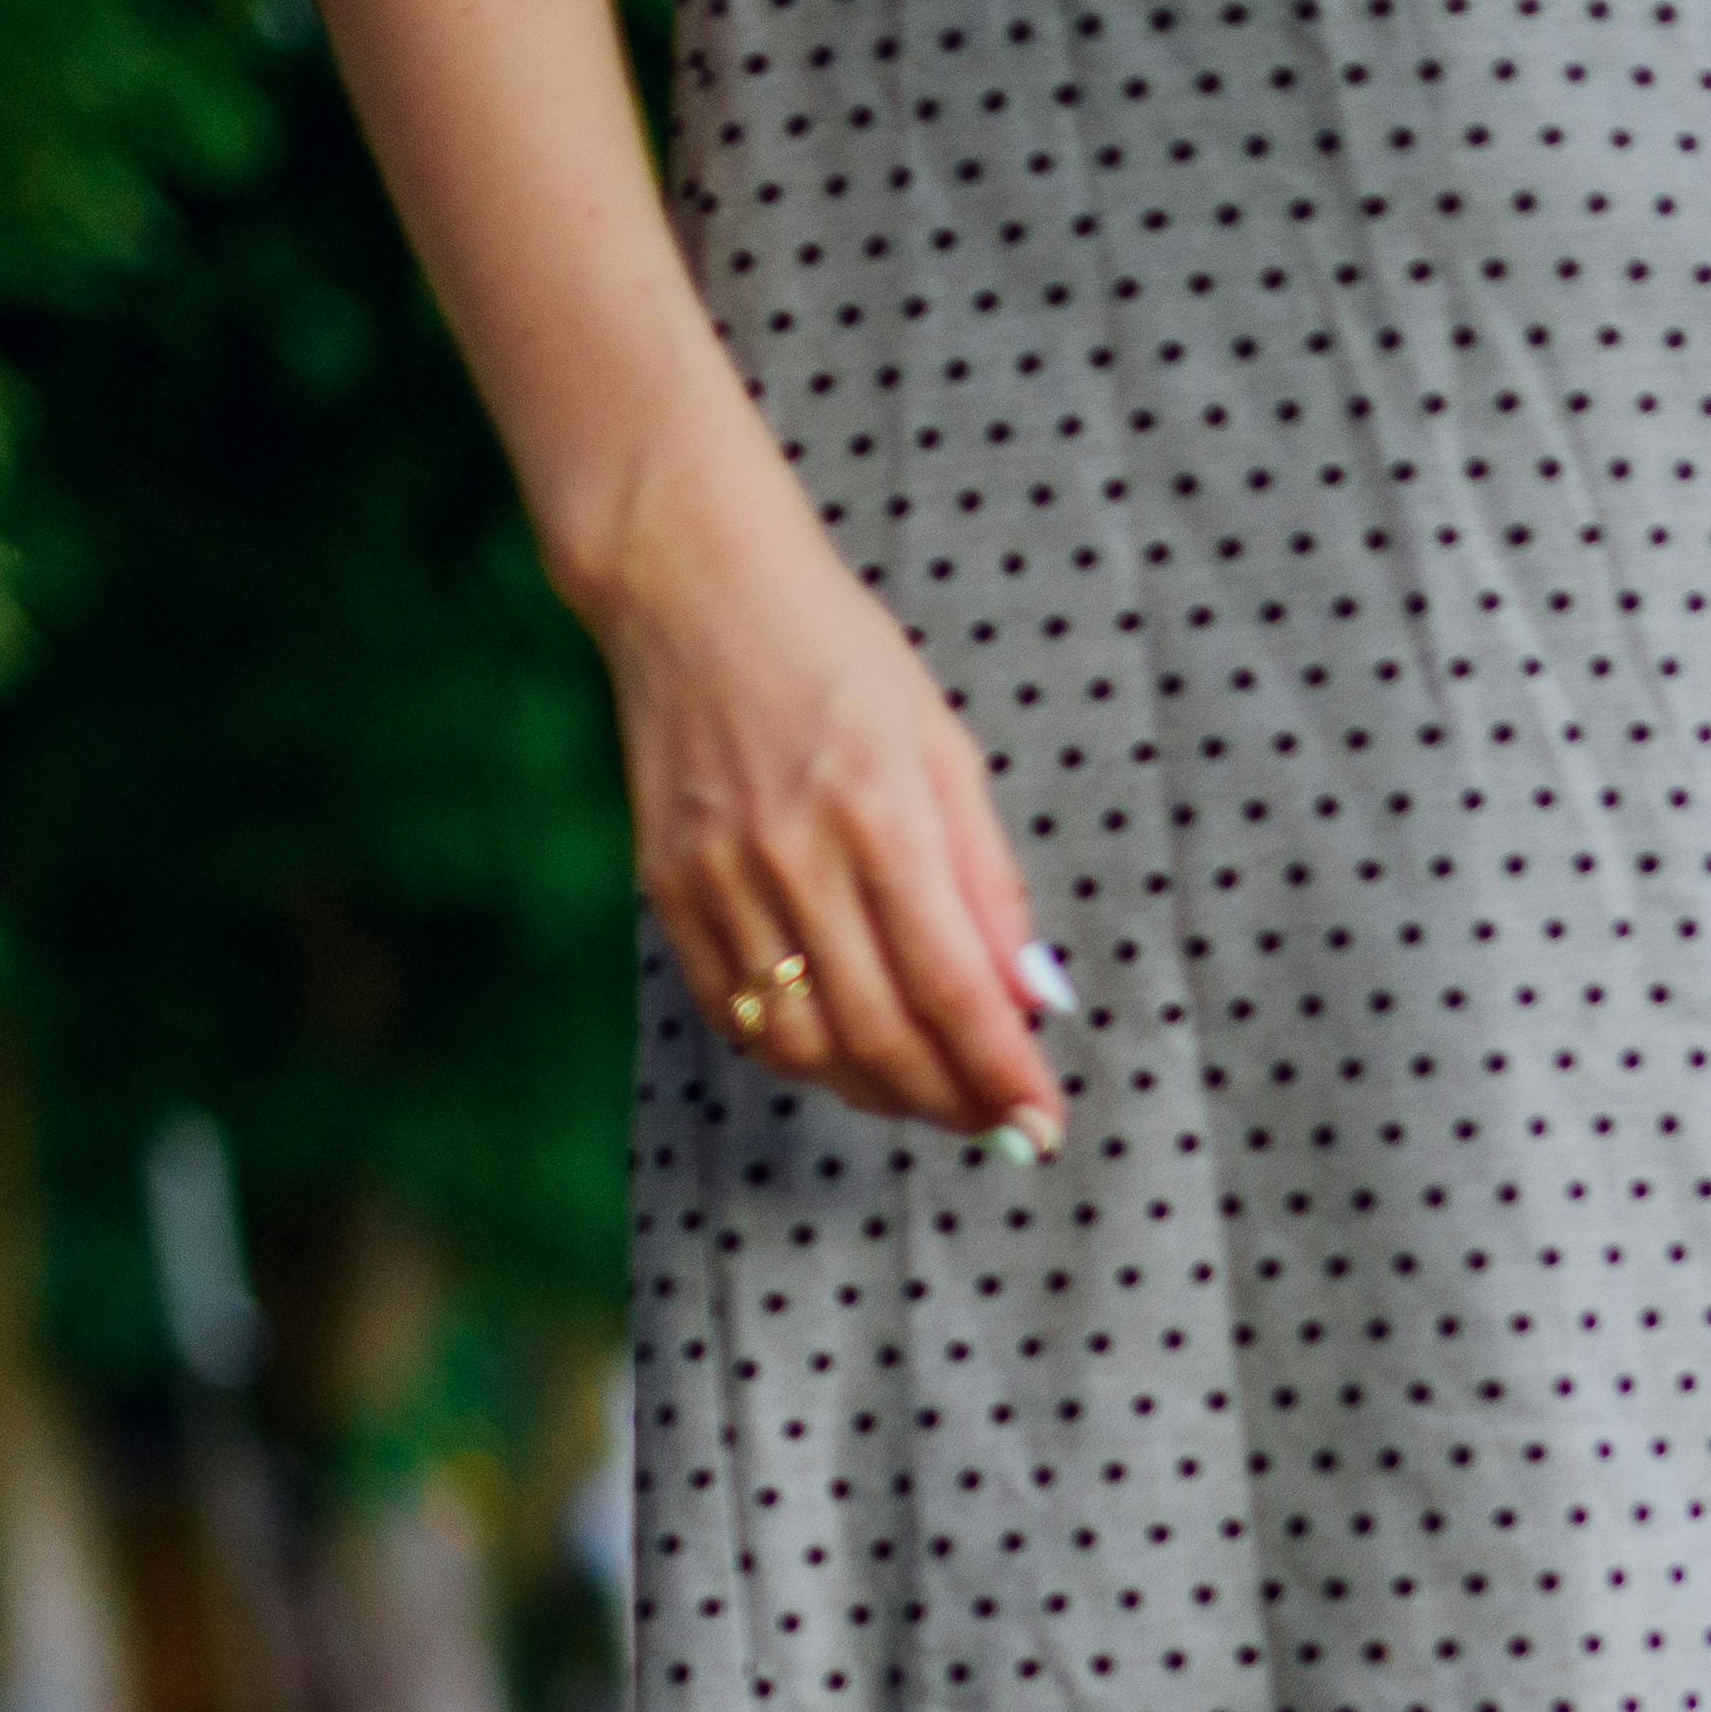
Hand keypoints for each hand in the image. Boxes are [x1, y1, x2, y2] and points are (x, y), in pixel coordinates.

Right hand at [584, 438, 1067, 1146]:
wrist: (690, 588)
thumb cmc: (836, 656)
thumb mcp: (947, 749)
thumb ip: (990, 881)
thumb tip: (1032, 997)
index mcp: (880, 815)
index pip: (952, 989)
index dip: (1003, 1075)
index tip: (1042, 1123)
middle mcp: (793, 858)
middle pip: (881, 1036)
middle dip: (952, 1103)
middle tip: (996, 1123)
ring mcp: (720, 879)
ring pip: (804, 1045)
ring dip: (879, 1095)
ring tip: (930, 1095)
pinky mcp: (668, 889)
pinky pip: (735, 1014)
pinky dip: (800, 1057)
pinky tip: (847, 1054)